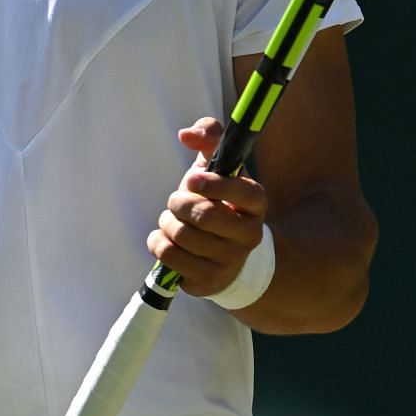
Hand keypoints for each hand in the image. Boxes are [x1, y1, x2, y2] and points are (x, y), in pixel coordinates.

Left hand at [146, 116, 268, 297]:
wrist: (225, 254)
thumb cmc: (217, 201)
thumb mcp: (217, 167)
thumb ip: (209, 137)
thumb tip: (186, 134)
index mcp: (257, 202)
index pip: (241, 192)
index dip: (213, 185)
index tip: (191, 180)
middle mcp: (249, 234)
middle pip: (203, 215)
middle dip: (178, 203)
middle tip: (176, 201)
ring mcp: (230, 260)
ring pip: (182, 235)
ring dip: (167, 223)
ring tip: (172, 221)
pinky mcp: (208, 280)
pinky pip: (170, 256)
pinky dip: (158, 243)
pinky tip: (165, 239)